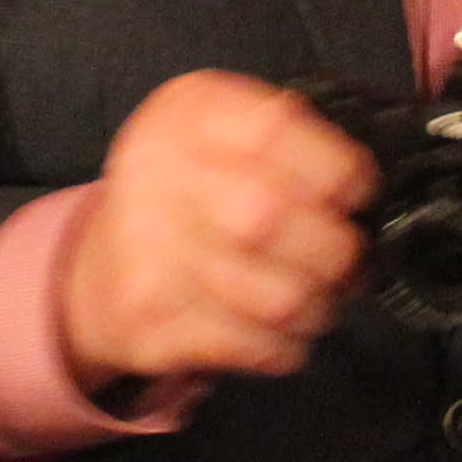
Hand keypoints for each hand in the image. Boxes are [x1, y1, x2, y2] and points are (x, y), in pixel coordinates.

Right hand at [59, 71, 373, 393]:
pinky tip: (282, 331)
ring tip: (322, 298)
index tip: (358, 190)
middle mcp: (155, 175)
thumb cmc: (186, 193)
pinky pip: (250, 345)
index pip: (272, 131)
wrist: (100, 268)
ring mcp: (147, 254)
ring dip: (319, 305)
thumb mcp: (221, 131)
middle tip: (349, 259)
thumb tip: (360, 181)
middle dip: (335, 248)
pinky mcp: (151, 323)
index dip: (334, 165)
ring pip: (275, 296)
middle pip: (272, 217)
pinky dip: (285, 345)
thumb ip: (285, 135)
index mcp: (183, 116)